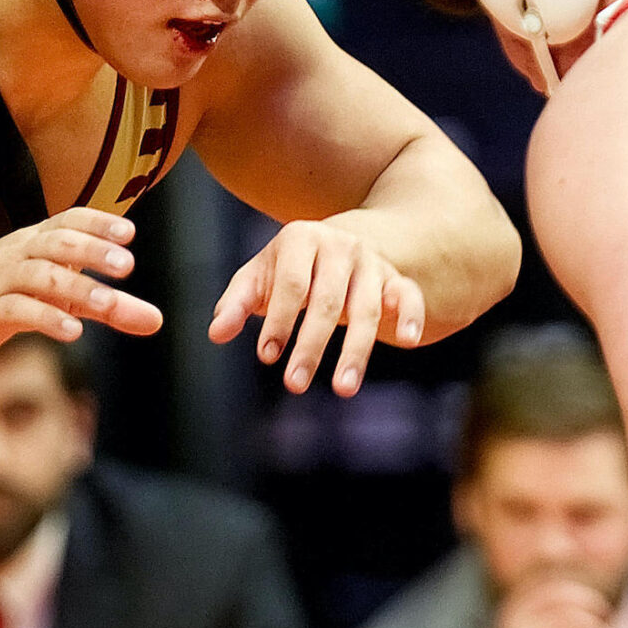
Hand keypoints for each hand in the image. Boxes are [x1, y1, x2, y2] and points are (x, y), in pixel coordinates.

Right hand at [0, 207, 161, 355]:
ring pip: (41, 277)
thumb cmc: (5, 292)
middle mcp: (20, 253)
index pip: (69, 220)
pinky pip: (18, 310)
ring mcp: (2, 281)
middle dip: (93, 251)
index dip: (97, 222)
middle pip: (58, 243)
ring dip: (76, 288)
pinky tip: (72, 331)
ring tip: (108, 303)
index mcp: (37, 241)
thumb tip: (156, 320)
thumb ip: (108, 307)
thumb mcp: (62, 297)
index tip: (129, 231)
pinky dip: (46, 318)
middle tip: (128, 265)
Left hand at [208, 218, 424, 395]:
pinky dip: (412, 315)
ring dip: (356, 351)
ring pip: (366, 308)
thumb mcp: (259, 277)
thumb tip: (216, 333)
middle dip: (311, 346)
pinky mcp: (397, 279)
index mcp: (301, 239)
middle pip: (326, 302)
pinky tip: (409, 340)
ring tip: (343, 389)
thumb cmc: (290, 268)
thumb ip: (236, 303)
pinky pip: (409, 295)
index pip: (290, 285)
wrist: (339, 241)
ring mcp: (371, 263)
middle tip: (294, 385)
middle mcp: (340, 247)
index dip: (279, 321)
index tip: (267, 356)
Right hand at [485, 573, 617, 627]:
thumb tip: (593, 599)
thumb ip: (556, 618)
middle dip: (589, 600)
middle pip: (559, 593)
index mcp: (514, 606)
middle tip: (608, 613)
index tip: (598, 586)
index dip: (575, 577)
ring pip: (570, 620)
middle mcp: (513, 616)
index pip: (547, 578)